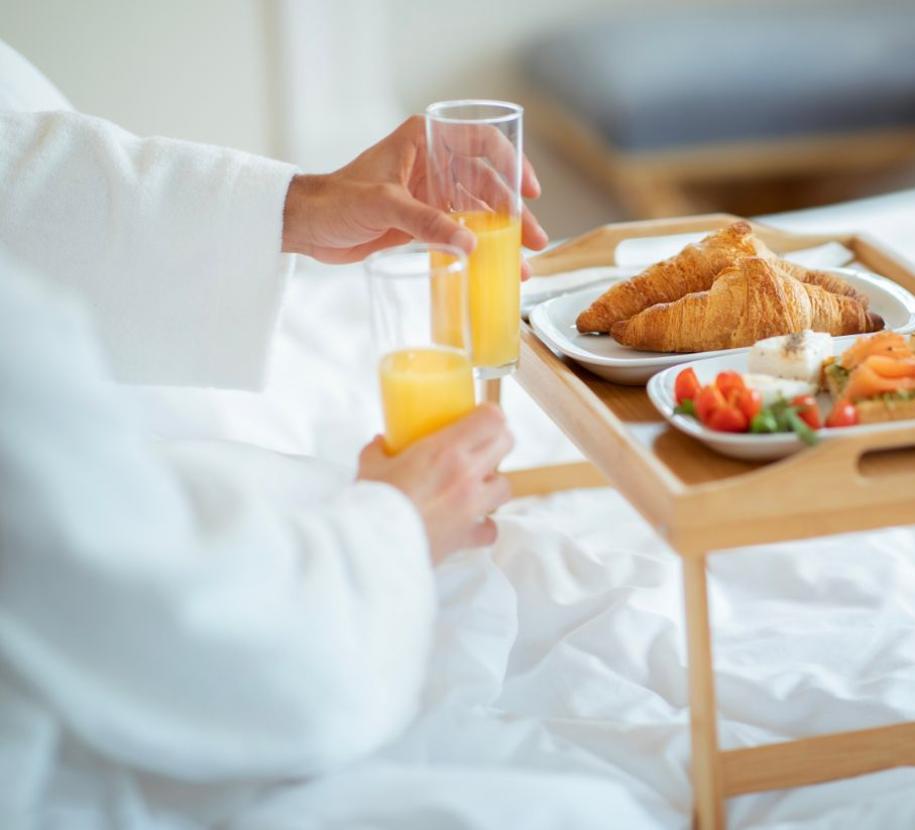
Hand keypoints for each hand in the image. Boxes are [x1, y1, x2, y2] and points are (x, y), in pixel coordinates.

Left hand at [282, 115, 547, 274]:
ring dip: (500, 235)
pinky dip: (477, 247)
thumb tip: (470, 244)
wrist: (308, 226)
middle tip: (534, 240)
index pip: (482, 141)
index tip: (530, 191)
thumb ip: (425, 223)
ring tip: (521, 263)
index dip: (512, 164)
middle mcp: (432, 163)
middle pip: (487, 183)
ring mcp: (429, 193)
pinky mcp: (422, 220)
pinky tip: (493, 267)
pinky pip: (459, 231)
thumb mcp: (383, 206)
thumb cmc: (336, 201)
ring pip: (477, 211)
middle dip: (514, 212)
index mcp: (424, 140)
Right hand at [357, 403, 513, 561]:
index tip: (479, 416)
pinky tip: (470, 522)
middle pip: (506, 443)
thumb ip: (377, 451)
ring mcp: (471, 506)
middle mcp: (466, 474)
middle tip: (479, 444)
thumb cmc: (374, 502)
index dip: (489, 414)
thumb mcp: (370, 467)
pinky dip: (484, 526)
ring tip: (475, 484)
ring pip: (505, 486)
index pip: (492, 419)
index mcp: (445, 450)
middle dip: (496, 440)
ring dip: (493, 483)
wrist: (375, 546)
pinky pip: (490, 529)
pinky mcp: (467, 535)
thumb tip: (380, 442)